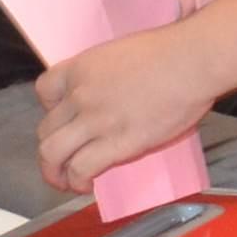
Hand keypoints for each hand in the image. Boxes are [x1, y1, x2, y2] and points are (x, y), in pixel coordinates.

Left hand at [34, 25, 216, 193]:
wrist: (191, 61)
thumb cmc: (171, 52)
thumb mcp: (124, 51)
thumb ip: (109, 73)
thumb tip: (114, 91)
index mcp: (82, 67)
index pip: (44, 90)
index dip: (50, 109)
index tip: (64, 119)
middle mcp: (81, 94)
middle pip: (46, 128)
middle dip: (51, 147)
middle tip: (62, 159)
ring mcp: (96, 120)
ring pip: (52, 153)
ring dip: (54, 172)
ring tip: (64, 181)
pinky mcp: (116, 144)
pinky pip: (81, 169)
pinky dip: (77, 181)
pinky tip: (86, 185)